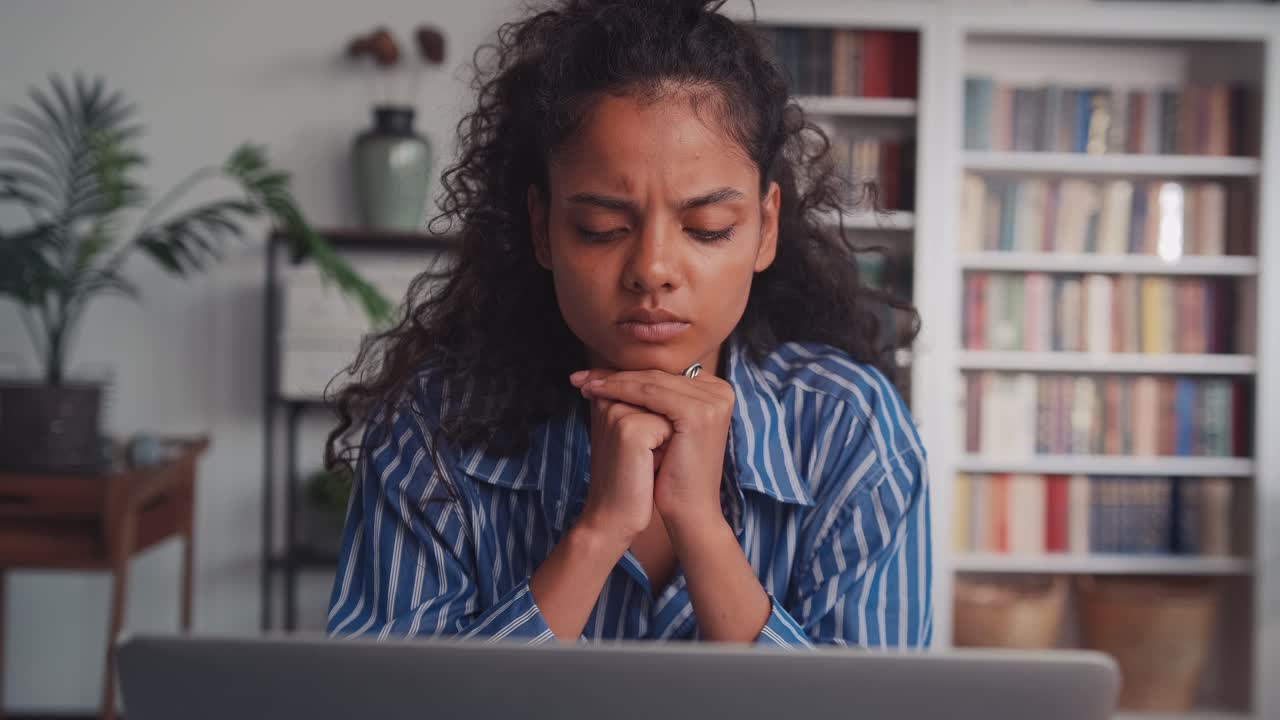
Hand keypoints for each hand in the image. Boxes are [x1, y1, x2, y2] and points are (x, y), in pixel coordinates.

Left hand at [572, 369, 733, 531]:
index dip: (625, 373)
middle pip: (657, 375)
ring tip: (583, 384)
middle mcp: (721, 391)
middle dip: (615, 374)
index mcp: (716, 391)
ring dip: (612, 380)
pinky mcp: (700, 412)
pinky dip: (620, 390)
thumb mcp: (661, 428)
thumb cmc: (671, 473)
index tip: (591, 375)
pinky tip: (596, 392)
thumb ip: (650, 398)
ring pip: (651, 381)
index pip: (663, 374)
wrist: (688, 512)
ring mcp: (713, 401)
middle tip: (580, 376)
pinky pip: (650, 393)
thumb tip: (610, 372)